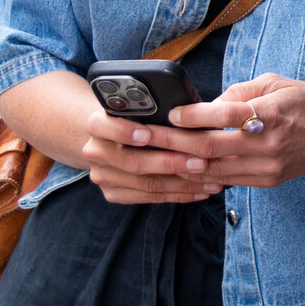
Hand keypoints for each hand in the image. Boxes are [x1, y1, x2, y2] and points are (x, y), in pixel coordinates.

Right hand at [81, 108, 224, 204]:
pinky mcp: (113, 194)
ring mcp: (103, 176)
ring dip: (182, 183)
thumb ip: (151, 109)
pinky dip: (178, 194)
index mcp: (96, 124)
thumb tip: (186, 111)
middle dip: (170, 162)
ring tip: (210, 178)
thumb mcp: (135, 107)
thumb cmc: (133, 118)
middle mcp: (95, 152)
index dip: (124, 131)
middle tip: (200, 161)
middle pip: (132, 161)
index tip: (147, 134)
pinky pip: (150, 198)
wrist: (109, 139)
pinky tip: (199, 190)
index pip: (102, 126)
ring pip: (146, 184)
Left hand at [152, 73, 304, 189]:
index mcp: (270, 112)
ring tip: (154, 156)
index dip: (195, 116)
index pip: (225, 115)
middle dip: (174, 142)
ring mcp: (267, 166)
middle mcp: (268, 142)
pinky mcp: (266, 180)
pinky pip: (227, 180)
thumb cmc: (302, 102)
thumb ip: (239, 91)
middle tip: (147, 136)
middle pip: (211, 146)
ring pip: (215, 169)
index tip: (172, 114)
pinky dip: (202, 175)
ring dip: (181, 163)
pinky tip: (181, 168)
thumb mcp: (273, 82)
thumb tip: (207, 104)